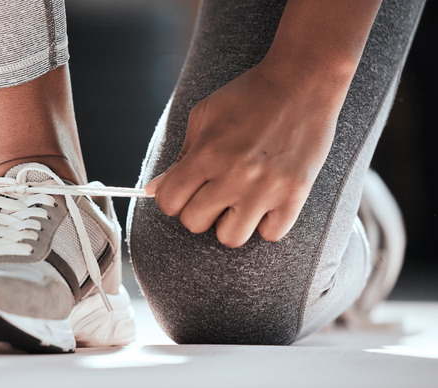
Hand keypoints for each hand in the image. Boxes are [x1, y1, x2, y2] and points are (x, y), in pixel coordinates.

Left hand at [145, 61, 343, 247]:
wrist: (302, 81)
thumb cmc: (248, 96)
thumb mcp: (204, 116)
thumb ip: (180, 156)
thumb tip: (154, 190)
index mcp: (207, 154)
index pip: (169, 202)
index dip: (172, 199)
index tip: (185, 190)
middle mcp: (234, 176)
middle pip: (194, 223)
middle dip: (199, 210)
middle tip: (214, 192)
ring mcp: (266, 189)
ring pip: (230, 238)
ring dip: (231, 222)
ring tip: (239, 201)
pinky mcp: (295, 195)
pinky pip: (270, 234)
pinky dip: (266, 223)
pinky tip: (266, 201)